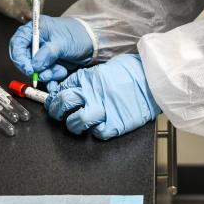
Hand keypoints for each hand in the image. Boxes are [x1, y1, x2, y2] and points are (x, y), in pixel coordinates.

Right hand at [8, 16, 93, 82]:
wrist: (94, 42)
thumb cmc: (78, 34)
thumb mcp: (62, 43)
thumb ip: (47, 54)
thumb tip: (35, 65)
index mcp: (35, 30)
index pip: (18, 44)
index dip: (20, 57)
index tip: (29, 68)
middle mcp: (36, 42)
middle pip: (24, 60)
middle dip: (35, 69)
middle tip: (45, 74)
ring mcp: (43, 54)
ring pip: (35, 70)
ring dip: (46, 74)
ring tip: (60, 70)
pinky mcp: (50, 65)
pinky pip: (44, 75)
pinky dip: (51, 80)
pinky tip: (58, 79)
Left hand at [46, 54, 160, 139]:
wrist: (151, 79)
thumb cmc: (130, 72)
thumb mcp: (102, 70)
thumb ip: (86, 81)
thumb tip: (71, 90)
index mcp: (86, 78)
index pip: (60, 89)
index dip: (53, 97)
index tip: (52, 101)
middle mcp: (91, 93)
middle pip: (63, 103)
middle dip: (56, 111)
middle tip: (58, 114)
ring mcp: (102, 109)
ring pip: (75, 122)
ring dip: (72, 125)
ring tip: (75, 125)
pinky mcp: (115, 123)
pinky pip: (98, 133)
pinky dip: (97, 132)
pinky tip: (99, 126)